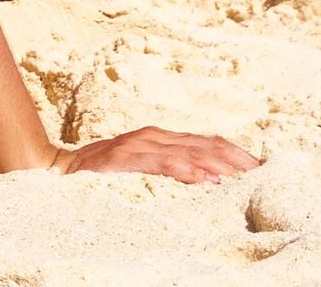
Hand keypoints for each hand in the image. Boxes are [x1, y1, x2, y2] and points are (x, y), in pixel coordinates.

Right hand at [56, 126, 260, 182]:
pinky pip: (160, 163)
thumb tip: (208, 183)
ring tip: (243, 177)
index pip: (208, 143)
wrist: (56, 170)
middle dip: (237, 160)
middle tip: (264, 175)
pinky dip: (185, 170)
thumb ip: (169, 171)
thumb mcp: (140, 170)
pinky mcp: (124, 159)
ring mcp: (139, 145)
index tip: (263, 170)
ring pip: (188, 151)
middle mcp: (154, 137)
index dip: (237, 154)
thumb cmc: (101, 176)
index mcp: (161, 139)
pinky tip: (204, 180)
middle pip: (206, 144)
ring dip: (218, 164)